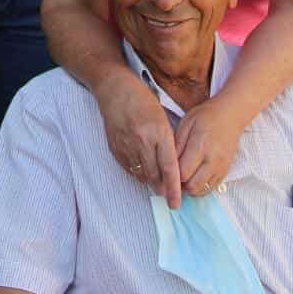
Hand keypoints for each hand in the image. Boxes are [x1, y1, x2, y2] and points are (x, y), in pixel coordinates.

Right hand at [95, 72, 182, 209]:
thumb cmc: (143, 101)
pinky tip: (144, 170)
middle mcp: (142, 141)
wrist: (115, 90)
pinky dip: (138, 173)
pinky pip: (129, 169)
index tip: (177, 203)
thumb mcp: (162, 118)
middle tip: (169, 195)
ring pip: (142, 175)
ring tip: (158, 183)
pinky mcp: (115, 148)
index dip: (174, 188)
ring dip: (151, 182)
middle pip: (155, 176)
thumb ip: (168, 142)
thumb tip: (174, 167)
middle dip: (163, 188)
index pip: (170, 168)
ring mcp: (126, 145)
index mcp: (159, 132)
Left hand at [173, 96, 244, 197]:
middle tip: (174, 175)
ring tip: (183, 176)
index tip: (166, 171)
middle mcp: (213, 160)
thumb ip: (177, 145)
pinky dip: (200, 187)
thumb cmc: (206, 116)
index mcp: (200, 146)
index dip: (172, 175)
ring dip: (189, 188)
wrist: (231, 115)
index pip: (183, 172)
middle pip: (192, 186)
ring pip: (202, 191)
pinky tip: (194, 177)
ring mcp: (221, 167)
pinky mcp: (226, 171)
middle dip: (180, 185)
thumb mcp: (186, 124)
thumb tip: (168, 164)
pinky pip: (211, 188)